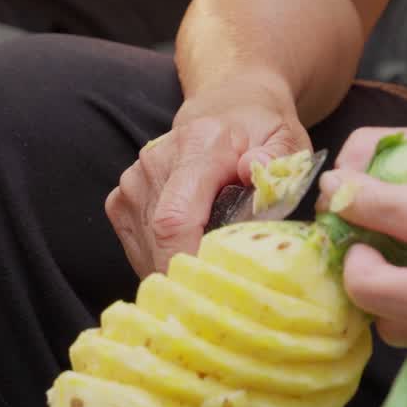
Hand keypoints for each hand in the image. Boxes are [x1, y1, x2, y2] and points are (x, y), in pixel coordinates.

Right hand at [106, 73, 310, 278]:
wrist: (225, 108)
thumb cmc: (261, 131)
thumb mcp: (285, 138)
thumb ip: (277, 158)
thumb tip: (254, 170)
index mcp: (198, 145)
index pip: (176, 218)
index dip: (187, 263)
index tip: (211, 294)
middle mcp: (156, 162)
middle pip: (160, 242)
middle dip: (190, 278)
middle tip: (224, 298)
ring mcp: (133, 182)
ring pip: (147, 251)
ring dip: (178, 272)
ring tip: (212, 268)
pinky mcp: (121, 200)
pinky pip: (138, 248)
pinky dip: (163, 262)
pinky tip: (191, 254)